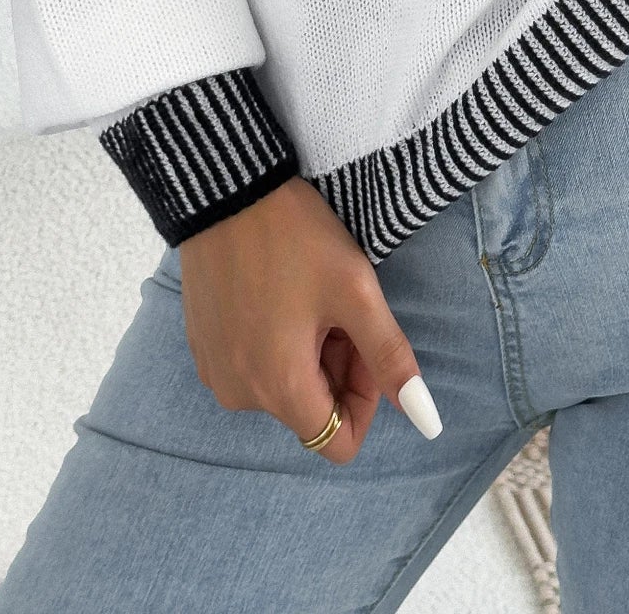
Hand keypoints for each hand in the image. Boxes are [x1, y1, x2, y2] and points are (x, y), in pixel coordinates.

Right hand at [178, 175, 442, 463]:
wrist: (226, 187)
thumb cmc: (295, 237)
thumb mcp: (356, 292)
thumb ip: (390, 358)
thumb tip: (425, 419)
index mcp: (279, 389)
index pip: (337, 441)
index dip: (364, 399)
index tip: (363, 341)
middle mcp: (239, 394)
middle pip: (310, 411)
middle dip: (337, 366)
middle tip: (342, 306)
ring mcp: (215, 371)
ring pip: (282, 387)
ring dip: (308, 352)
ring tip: (310, 293)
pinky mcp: (202, 346)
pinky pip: (252, 366)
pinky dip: (276, 342)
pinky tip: (281, 292)